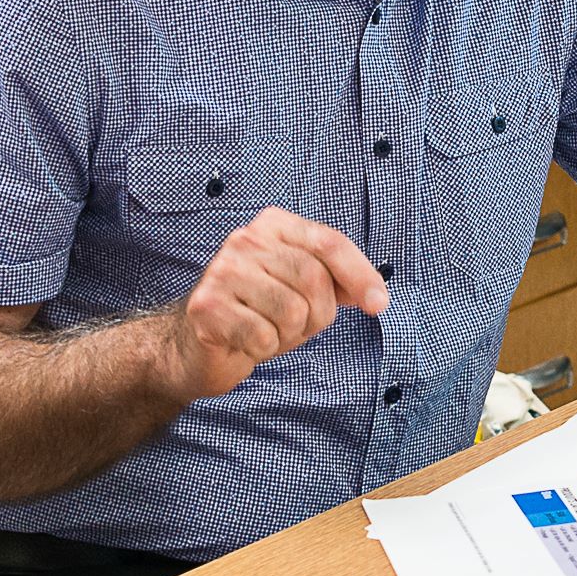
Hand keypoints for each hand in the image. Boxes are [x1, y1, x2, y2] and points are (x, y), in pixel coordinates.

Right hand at [164, 206, 388, 399]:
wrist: (197, 345)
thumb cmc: (258, 314)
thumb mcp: (304, 292)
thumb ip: (338, 284)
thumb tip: (376, 295)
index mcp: (274, 225)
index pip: (329, 243)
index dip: (360, 275)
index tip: (379, 305)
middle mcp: (246, 239)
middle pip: (314, 280)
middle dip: (317, 315)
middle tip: (293, 326)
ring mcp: (222, 270)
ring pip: (292, 311)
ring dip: (286, 335)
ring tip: (265, 330)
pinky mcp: (206, 305)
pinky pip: (263, 337)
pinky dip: (261, 350)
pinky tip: (244, 341)